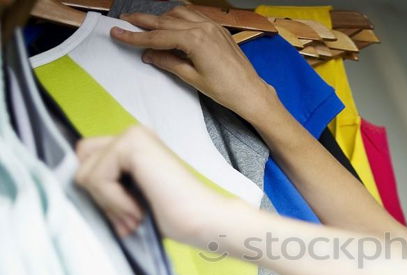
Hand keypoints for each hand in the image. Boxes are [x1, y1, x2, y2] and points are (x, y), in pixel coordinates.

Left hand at [75, 125, 242, 248]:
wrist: (206, 221)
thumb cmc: (175, 217)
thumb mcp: (129, 201)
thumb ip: (106, 189)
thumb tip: (72, 191)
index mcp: (133, 146)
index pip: (86, 163)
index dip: (100, 196)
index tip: (129, 219)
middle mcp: (132, 134)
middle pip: (80, 165)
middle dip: (100, 198)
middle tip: (131, 219)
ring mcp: (132, 135)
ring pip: (85, 174)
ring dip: (109, 204)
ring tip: (137, 217)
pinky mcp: (132, 144)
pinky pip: (97, 178)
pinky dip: (114, 202)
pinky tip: (139, 210)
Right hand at [110, 6, 278, 122]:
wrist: (250, 92)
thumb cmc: (225, 90)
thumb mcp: (192, 78)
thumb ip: (168, 62)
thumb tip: (148, 54)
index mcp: (195, 40)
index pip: (157, 36)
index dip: (134, 36)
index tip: (117, 32)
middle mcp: (203, 28)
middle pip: (165, 20)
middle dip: (143, 20)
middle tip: (125, 21)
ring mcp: (212, 26)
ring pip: (179, 13)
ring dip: (162, 17)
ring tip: (147, 23)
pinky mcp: (219, 29)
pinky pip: (194, 16)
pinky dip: (180, 17)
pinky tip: (172, 23)